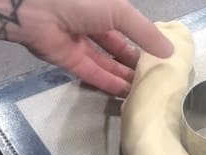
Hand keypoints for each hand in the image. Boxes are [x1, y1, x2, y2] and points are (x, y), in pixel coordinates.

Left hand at [0, 0, 172, 96]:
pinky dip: (110, 84)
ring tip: (146, 91)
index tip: (163, 58)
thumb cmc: (82, 2)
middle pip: (119, 48)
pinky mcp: (71, 62)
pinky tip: (127, 95)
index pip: (130, 28)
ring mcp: (81, 45)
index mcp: (105, 8)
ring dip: (125, 77)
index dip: (145, 42)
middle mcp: (93, 25)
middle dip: (137, 63)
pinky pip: (95, 75)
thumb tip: (170, 52)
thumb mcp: (121, 11)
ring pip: (108, 64)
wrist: (36, 9)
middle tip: (157, 79)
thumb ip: (145, 33)